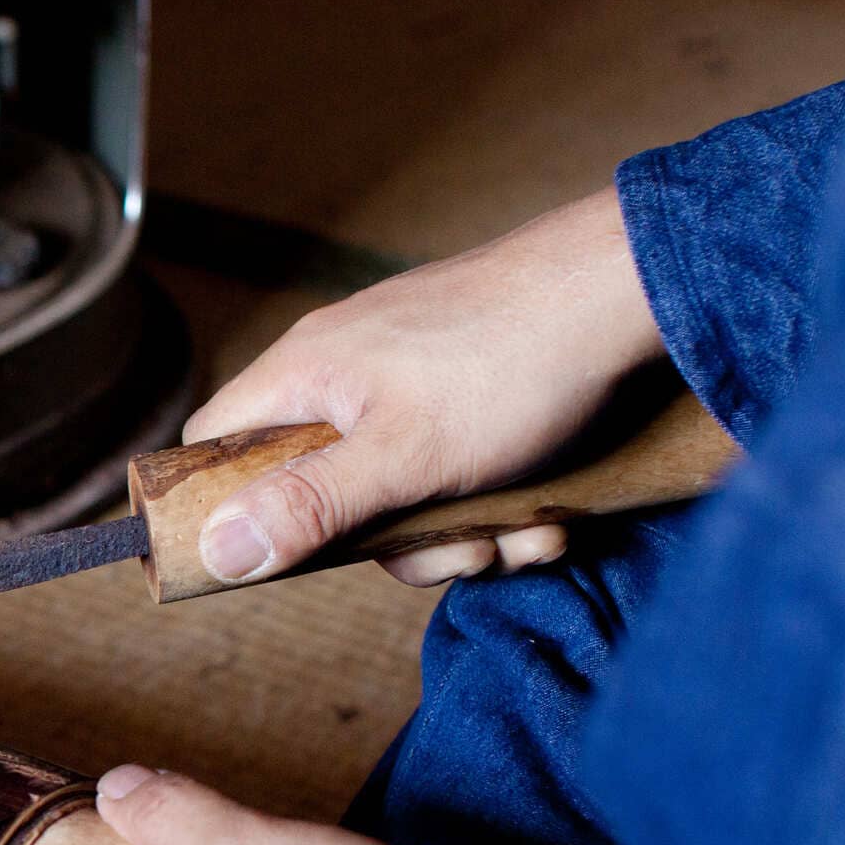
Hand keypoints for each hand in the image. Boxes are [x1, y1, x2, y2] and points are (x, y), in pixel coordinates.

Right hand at [186, 185, 668, 587]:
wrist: (629, 290)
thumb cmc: (512, 360)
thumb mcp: (404, 458)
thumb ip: (308, 507)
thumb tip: (215, 550)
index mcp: (307, 373)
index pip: (215, 443)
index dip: (225, 506)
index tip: (274, 555)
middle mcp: (346, 368)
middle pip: (323, 490)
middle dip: (395, 542)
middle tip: (455, 550)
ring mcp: (408, 376)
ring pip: (399, 490)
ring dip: (462, 532)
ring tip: (523, 532)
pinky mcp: (466, 385)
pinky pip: (453, 469)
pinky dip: (497, 503)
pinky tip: (546, 513)